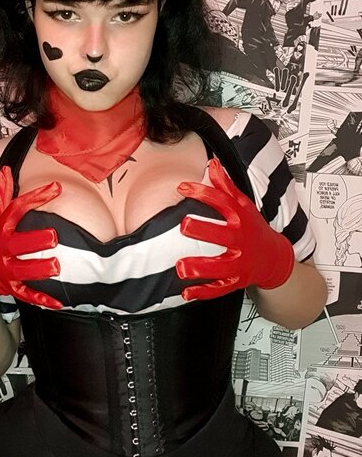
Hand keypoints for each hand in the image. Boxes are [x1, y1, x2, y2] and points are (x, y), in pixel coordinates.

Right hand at [0, 166, 63, 310]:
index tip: (56, 188)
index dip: (36, 197)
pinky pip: (27, 295)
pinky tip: (57, 302)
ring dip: (40, 269)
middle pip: (19, 243)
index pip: (17, 209)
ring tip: (56, 266)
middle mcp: (3, 249)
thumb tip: (6, 170)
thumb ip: (1, 195)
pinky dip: (42, 300)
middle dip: (35, 241)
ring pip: (24, 270)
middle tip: (53, 237)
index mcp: (0, 229)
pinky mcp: (10, 287)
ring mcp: (5, 269)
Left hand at [175, 158, 294, 299]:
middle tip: (185, 226)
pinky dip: (202, 292)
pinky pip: (218, 289)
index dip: (202, 193)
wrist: (275, 258)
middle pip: (223, 235)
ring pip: (220, 268)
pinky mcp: (236, 281)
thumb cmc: (254, 229)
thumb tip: (212, 164)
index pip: (223, 203)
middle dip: (204, 231)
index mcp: (241, 219)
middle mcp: (241, 241)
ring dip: (200, 268)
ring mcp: (239, 263)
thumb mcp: (243, 206)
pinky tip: (186, 292)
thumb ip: (226, 187)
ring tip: (181, 267)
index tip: (182, 188)